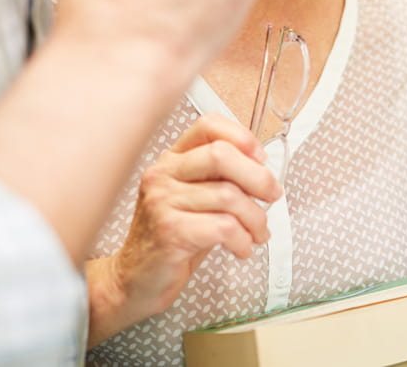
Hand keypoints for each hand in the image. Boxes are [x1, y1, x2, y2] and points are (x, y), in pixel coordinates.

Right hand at [91, 114, 280, 337]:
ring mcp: (163, 202)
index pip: (208, 126)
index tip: (260, 159)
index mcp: (172, 160)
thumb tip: (265, 173)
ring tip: (258, 233)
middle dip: (258, 177)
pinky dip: (243, 239)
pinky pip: (223, 227)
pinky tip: (242, 248)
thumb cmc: (173, 239)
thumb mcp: (197, 200)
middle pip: (221, 155)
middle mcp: (163, 174)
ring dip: (255, 218)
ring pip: (229, 196)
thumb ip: (223, 180)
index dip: (242, 137)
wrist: (134, 280)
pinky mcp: (170, 232)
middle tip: (273, 196)